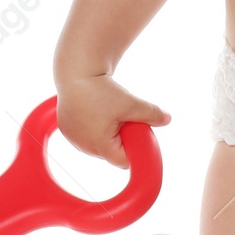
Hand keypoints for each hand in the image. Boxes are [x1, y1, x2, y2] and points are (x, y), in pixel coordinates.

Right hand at [55, 72, 170, 168]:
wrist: (77, 73)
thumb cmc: (101, 89)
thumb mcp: (130, 103)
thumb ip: (151, 113)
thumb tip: (168, 119)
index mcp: (100, 144)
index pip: (123, 162)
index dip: (133, 151)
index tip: (137, 138)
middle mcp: (84, 146)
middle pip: (110, 154)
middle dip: (120, 141)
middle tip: (122, 120)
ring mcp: (73, 140)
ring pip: (97, 147)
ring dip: (105, 137)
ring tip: (107, 115)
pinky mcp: (66, 132)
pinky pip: (85, 138)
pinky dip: (92, 131)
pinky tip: (95, 115)